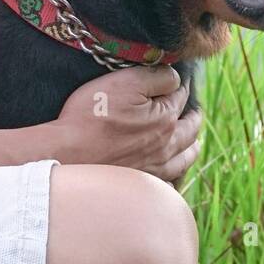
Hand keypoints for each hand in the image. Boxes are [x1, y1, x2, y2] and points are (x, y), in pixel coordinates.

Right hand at [51, 66, 200, 182]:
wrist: (67, 154)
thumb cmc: (91, 116)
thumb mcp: (124, 82)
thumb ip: (157, 77)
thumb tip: (177, 79)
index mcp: (166, 119)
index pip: (181, 97)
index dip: (181, 87)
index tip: (182, 83)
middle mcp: (166, 146)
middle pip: (189, 131)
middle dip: (194, 119)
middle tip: (196, 114)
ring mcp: (155, 169)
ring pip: (184, 159)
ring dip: (192, 149)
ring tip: (195, 144)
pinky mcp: (141, 185)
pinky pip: (167, 186)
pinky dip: (175, 180)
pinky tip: (173, 178)